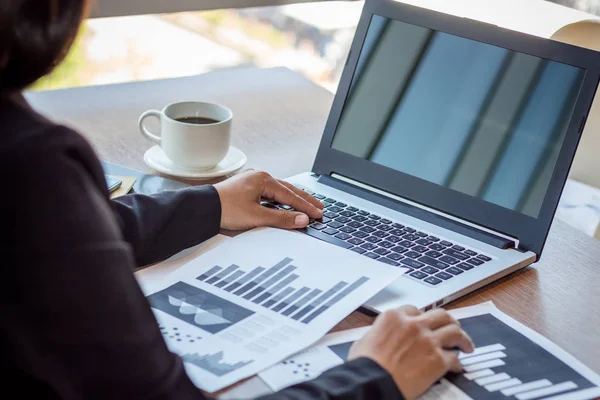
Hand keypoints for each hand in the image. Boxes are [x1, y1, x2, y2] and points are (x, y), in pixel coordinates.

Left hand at [214, 170, 323, 230]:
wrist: (202, 209)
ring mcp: (251, 181)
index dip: (306, 206)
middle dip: (304, 200)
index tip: (318, 214)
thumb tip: (302, 219)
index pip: (291, 195)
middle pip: (288, 189)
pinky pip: (269, 193)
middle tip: (320, 207)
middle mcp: (258, 177)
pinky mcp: (245, 189)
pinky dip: (280, 199)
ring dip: (293, 199)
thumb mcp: (257, 216)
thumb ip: (282, 218)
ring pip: (278, 191)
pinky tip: (284, 203)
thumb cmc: (226, 210)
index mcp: (263, 179)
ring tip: (306, 205)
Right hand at [349, 306, 473, 399]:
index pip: (415, 310)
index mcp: (394, 317)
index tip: (425, 323)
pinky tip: (456, 366)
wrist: (372, 382)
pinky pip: (454, 358)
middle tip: (451, 327)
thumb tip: (384, 337)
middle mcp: (414, 324)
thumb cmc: (364, 365)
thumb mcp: (366, 338)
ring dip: (462, 338)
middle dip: (447, 321)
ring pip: (454, 331)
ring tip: (465, 344)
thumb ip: (381, 332)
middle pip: (439, 315)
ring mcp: (428, 341)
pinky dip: (457, 362)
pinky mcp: (438, 360)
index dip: (422, 317)